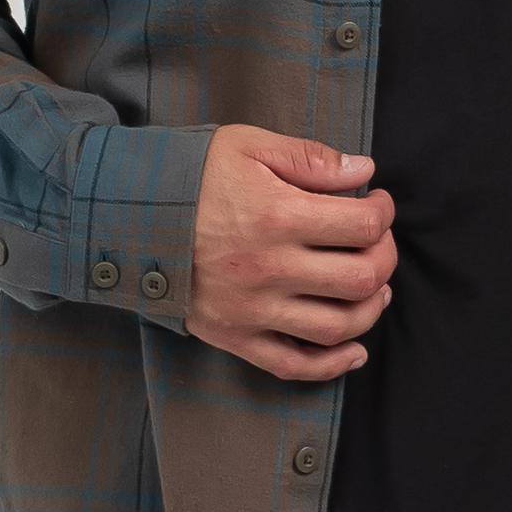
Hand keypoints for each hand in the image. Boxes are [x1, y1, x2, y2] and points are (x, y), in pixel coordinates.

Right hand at [183, 124, 396, 379]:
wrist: (127, 216)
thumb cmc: (190, 175)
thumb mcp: (248, 146)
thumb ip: (309, 158)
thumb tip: (363, 173)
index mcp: (277, 215)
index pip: (362, 226)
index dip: (383, 214)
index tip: (376, 204)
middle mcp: (270, 268)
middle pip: (361, 278)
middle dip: (385, 258)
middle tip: (377, 242)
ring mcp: (252, 309)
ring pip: (338, 327)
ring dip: (371, 309)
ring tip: (375, 288)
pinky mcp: (235, 336)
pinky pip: (293, 365)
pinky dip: (332, 365)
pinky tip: (354, 350)